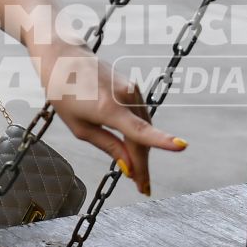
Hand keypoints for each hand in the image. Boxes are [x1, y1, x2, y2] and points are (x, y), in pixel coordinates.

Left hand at [42, 48, 185, 196]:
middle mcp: (126, 97)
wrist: (64, 57)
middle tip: (144, 188)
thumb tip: (128, 167)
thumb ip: (108, 145)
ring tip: (138, 176)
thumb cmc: (65, 93)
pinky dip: (139, 136)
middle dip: (143, 166)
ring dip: (142, 152)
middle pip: (142, 139)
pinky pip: (141, 118)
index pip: (139, 129)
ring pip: (144, 129)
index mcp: (108, 108)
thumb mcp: (80, 127)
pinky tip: (134, 150)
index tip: (182, 146)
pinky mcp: (134, 89)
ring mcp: (132, 91)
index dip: (161, 140)